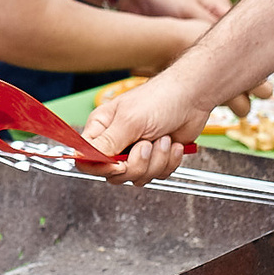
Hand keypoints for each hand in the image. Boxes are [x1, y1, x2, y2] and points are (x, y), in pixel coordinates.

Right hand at [83, 69, 269, 184]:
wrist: (193, 97)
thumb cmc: (160, 99)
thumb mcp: (129, 121)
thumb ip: (106, 144)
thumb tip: (81, 159)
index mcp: (101, 129)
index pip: (86, 159)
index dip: (102, 167)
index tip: (119, 164)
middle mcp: (116, 142)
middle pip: (114, 174)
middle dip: (136, 164)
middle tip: (146, 145)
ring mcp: (136, 152)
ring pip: (137, 177)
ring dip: (156, 160)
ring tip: (163, 139)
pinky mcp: (155, 159)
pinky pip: (157, 175)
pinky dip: (169, 161)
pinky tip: (173, 144)